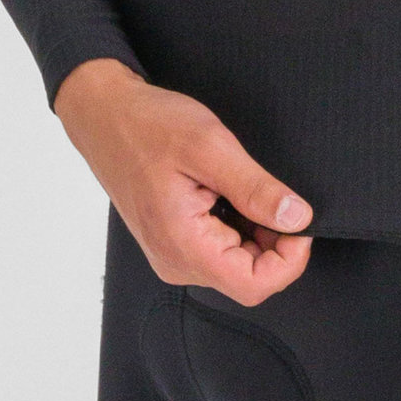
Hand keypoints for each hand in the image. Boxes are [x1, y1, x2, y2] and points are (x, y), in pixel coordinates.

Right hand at [54, 58, 314, 305]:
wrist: (104, 114)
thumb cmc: (146, 125)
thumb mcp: (210, 147)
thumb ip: (257, 189)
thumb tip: (296, 218)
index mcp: (183, 245)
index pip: (254, 285)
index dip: (289, 260)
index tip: (297, 223)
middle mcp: (175, 261)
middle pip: (249, 278)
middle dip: (274, 244)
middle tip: (273, 197)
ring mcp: (172, 255)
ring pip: (237, 265)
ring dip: (256, 234)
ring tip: (241, 190)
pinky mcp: (174, 244)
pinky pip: (220, 251)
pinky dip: (239, 228)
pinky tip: (227, 195)